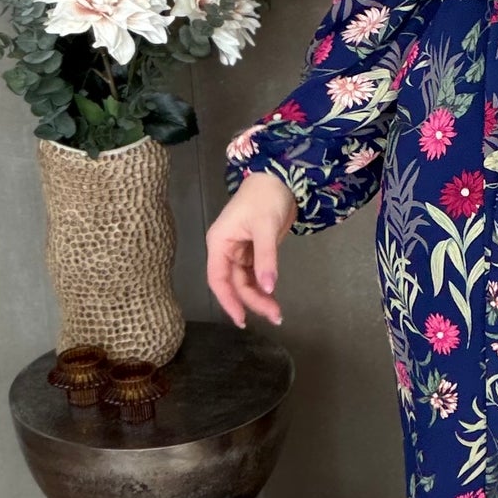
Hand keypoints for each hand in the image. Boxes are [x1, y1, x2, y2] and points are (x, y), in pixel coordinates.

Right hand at [206, 170, 297, 327]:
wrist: (279, 178)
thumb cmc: (265, 198)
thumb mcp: (265, 227)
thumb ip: (266, 258)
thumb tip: (268, 288)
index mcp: (220, 243)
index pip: (218, 279)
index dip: (228, 300)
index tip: (241, 319)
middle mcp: (226, 250)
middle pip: (235, 283)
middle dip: (252, 301)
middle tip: (274, 315)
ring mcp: (240, 251)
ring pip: (245, 281)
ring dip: (259, 296)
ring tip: (276, 312)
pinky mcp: (254, 250)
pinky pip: (255, 273)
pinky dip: (263, 285)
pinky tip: (272, 297)